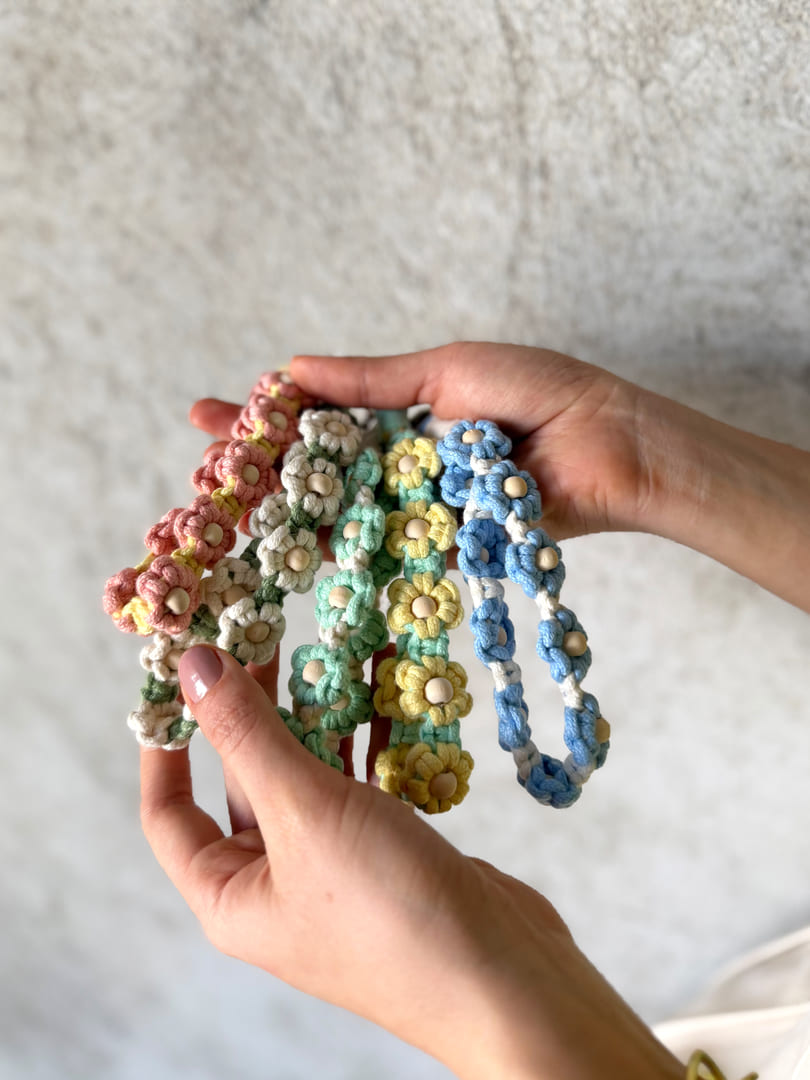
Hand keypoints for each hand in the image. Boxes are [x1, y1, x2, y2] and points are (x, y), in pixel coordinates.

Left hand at [141, 644, 682, 1079]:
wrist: (504, 978)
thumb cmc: (387, 911)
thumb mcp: (305, 813)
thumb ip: (248, 734)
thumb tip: (191, 665)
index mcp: (230, 895)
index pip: (170, 811)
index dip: (167, 742)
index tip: (182, 675)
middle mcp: (275, 882)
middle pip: (249, 777)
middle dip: (260, 708)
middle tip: (269, 633)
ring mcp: (335, 865)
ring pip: (313, 771)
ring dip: (324, 712)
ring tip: (334, 646)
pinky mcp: (388, 849)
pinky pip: (365, 777)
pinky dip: (373, 732)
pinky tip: (387, 681)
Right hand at [193, 341, 647, 540]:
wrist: (609, 443)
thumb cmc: (537, 390)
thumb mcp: (447, 370)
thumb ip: (372, 381)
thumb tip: (293, 368)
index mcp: (408, 413)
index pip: (321, 416)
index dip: (267, 418)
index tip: (209, 415)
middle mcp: (408, 464)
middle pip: (324, 471)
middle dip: (264, 471)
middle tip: (204, 474)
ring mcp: (425, 507)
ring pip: (349, 513)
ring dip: (293, 513)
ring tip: (234, 513)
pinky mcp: (447, 545)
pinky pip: (390, 547)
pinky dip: (347, 548)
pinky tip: (297, 548)